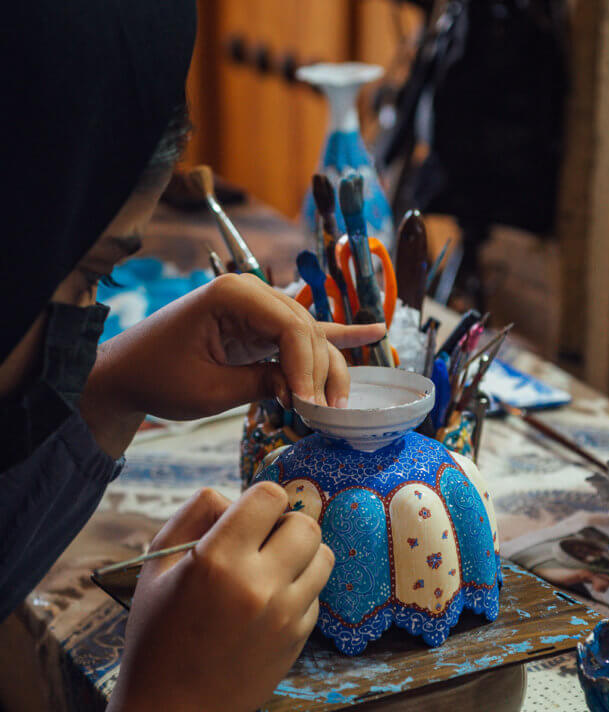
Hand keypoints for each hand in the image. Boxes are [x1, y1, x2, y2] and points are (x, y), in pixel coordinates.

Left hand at [81, 273, 384, 454]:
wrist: (127, 373)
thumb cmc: (158, 377)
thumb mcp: (210, 388)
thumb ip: (261, 384)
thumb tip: (302, 395)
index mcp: (234, 294)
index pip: (293, 328)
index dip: (308, 370)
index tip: (309, 406)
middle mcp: (251, 292)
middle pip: (308, 332)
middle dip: (320, 375)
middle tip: (323, 415)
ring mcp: (258, 307)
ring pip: (311, 337)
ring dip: (326, 370)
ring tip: (335, 405)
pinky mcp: (260, 326)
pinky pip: (305, 331)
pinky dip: (339, 334)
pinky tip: (375, 332)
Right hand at [102, 483, 333, 711]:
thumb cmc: (158, 635)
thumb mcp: (156, 568)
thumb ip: (193, 517)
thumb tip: (233, 494)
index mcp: (218, 559)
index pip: (271, 497)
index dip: (260, 500)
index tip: (247, 516)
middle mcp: (259, 583)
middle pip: (306, 524)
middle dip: (285, 525)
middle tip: (260, 544)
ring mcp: (286, 613)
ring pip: (322, 556)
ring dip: (300, 555)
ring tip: (269, 571)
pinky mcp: (300, 637)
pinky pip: (316, 593)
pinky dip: (299, 590)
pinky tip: (267, 607)